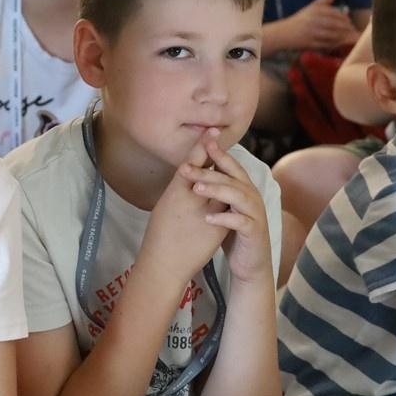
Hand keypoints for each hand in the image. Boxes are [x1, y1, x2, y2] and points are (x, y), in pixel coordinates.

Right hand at [140, 133, 227, 285]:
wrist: (163, 264)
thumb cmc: (159, 237)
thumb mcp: (165, 209)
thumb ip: (178, 192)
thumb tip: (186, 176)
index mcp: (173, 194)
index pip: (189, 164)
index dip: (200, 146)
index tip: (209, 130)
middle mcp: (188, 200)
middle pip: (206, 169)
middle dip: (213, 150)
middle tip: (218, 131)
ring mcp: (204, 213)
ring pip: (219, 188)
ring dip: (225, 173)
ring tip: (229, 157)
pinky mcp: (216, 227)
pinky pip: (227, 208)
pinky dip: (230, 197)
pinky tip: (236, 187)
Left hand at [179, 136, 269, 284]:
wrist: (250, 264)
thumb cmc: (234, 233)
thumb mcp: (224, 208)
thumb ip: (216, 191)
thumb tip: (196, 169)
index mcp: (244, 189)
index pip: (231, 166)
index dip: (218, 153)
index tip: (202, 142)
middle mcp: (252, 198)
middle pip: (231, 178)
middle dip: (208, 170)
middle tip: (185, 168)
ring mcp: (255, 214)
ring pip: (237, 195)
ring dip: (216, 190)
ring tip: (196, 188)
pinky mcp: (254, 232)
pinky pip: (240, 222)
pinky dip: (224, 218)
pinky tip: (207, 218)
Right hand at [272, 0, 360, 53]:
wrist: (283, 33)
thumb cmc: (298, 20)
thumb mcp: (309, 8)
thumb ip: (323, 1)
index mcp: (315, 10)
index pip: (335, 13)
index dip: (344, 18)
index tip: (349, 22)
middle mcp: (314, 20)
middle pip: (335, 24)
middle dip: (346, 28)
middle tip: (352, 31)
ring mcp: (312, 32)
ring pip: (332, 34)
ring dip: (342, 37)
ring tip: (348, 38)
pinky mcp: (311, 42)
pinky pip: (326, 43)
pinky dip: (334, 44)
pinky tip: (338, 43)